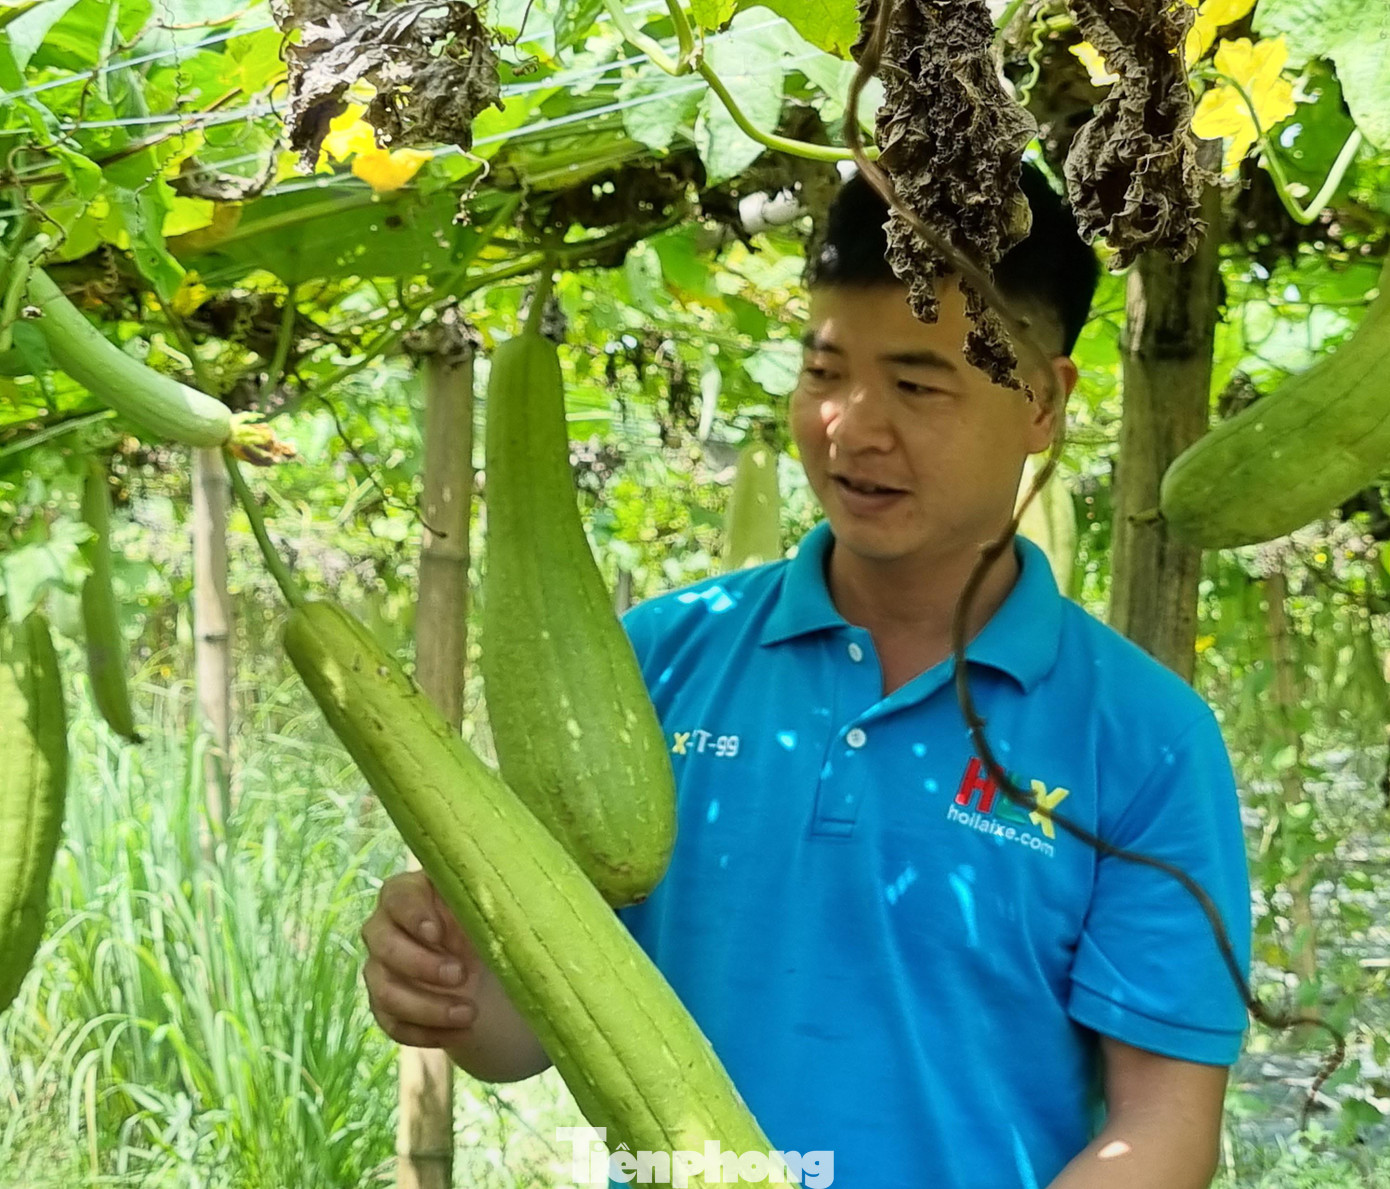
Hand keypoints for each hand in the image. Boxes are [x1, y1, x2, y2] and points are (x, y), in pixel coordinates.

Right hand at [361, 870, 478, 1049]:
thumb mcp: (483, 909)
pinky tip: (461, 1032)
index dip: (413, 915)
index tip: (436, 933)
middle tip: (461, 975)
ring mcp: (379, 969)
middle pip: (384, 946)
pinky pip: (394, 1024)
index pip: (397, 898)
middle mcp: (383, 929)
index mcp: (406, 894)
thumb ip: (478, 907)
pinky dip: (428, 1032)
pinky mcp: (384, 1006)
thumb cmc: (478, 921)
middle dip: (422, 965)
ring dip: (428, 1007)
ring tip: (470, 1013)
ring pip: (386, 992)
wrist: (478, 961)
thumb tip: (481, 920)